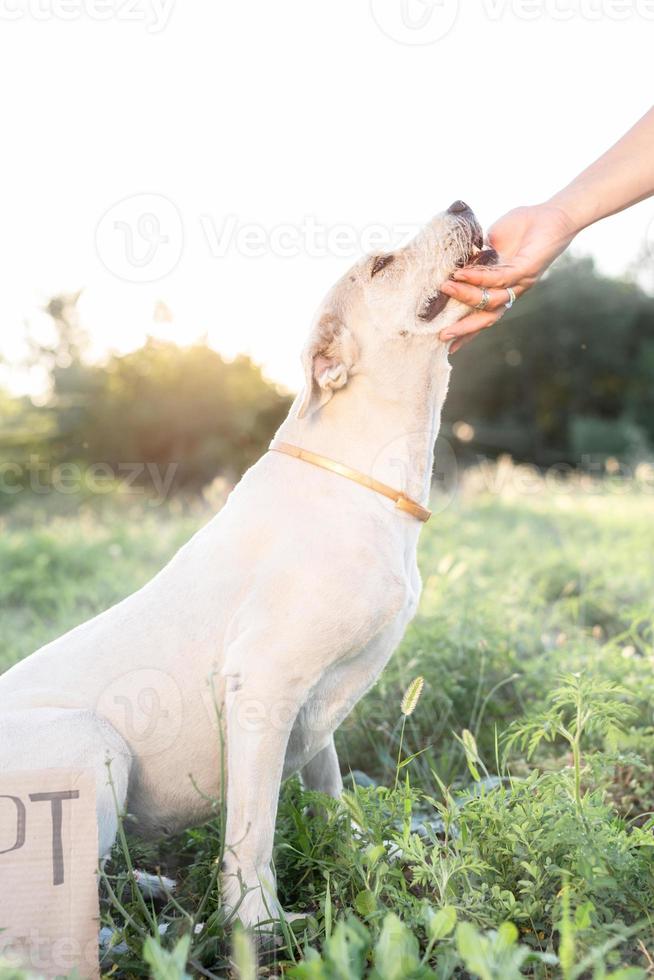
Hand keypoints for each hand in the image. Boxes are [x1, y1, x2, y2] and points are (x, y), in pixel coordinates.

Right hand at [438, 203, 577, 351]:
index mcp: (503, 287)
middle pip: (487, 318)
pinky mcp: (526, 270)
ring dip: (466, 296)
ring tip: (446, 288)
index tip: (446, 343)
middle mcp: (512, 290)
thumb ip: (477, 256)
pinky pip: (499, 279)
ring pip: (491, 300)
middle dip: (465, 329)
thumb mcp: (492, 243)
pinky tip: (462, 275)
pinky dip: (479, 278)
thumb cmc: (524, 226)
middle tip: (443, 335)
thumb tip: (455, 262)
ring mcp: (520, 283)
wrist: (553, 214)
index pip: (483, 313)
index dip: (466, 330)